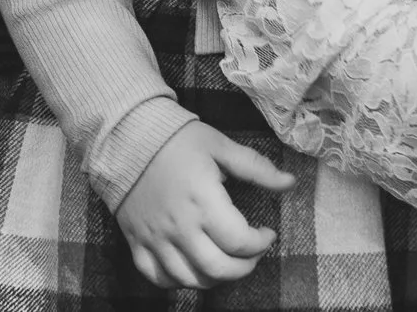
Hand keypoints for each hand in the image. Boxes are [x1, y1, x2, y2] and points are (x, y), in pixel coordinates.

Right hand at [112, 121, 294, 288]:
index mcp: (203, 201)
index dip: (262, 243)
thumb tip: (290, 182)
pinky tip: (192, 267)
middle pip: (219, 269)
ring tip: (226, 260)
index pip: (241, 242)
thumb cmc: (177, 140)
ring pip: (191, 279)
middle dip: (244, 267)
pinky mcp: (137, 242)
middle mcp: (179, 227)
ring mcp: (155, 238)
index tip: (267, 233)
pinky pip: (158, 278)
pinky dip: (178, 281)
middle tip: (252, 253)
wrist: (126, 136)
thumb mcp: (220, 146)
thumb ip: (257, 168)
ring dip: (216, 277)